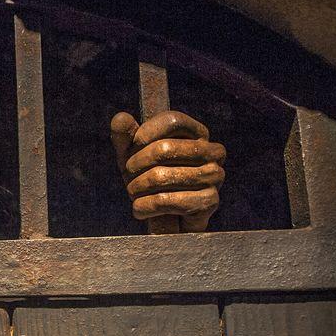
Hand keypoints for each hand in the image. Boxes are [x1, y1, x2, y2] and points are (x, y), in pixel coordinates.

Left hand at [110, 110, 225, 232]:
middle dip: (136, 165)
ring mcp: (215, 176)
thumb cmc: (148, 177)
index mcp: (197, 133)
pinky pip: (169, 202)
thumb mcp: (133, 154)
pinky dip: (146, 207)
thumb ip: (125, 135)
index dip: (146, 132)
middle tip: (128, 175)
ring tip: (133, 193)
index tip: (131, 147)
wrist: (166, 217)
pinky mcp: (210, 201)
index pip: (173, 120)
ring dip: (138, 188)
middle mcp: (212, 152)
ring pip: (163, 176)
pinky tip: (139, 210)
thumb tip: (121, 118)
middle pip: (165, 148)